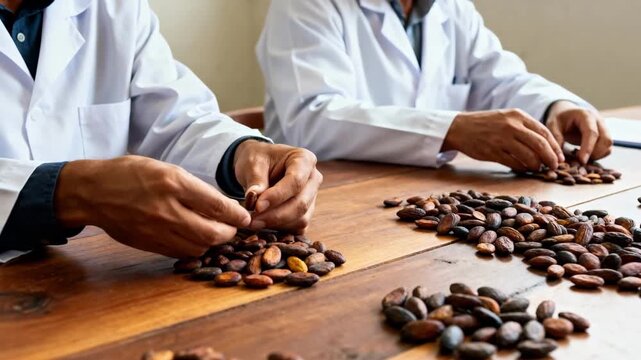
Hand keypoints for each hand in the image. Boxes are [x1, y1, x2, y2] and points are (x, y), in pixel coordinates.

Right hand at [55, 156, 250, 257]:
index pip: (217, 205)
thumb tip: (221, 205)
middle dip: (229, 232)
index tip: (245, 216)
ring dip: (213, 243)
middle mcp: (167, 209)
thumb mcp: (165, 168)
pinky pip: (181, 253)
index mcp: (174, 183)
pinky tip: (196, 239)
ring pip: (198, 247)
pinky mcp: (149, 244)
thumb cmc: (131, 173)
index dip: (237, 214)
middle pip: (212, 233)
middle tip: (233, 227)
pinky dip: (194, 248)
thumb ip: (193, 187)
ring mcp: (157, 230)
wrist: (93, 192)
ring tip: (215, 233)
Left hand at [233, 140, 321, 233]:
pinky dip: (281, 229)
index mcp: (304, 159)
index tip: (257, 206)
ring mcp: (312, 197)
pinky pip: (298, 226)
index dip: (277, 196)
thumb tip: (253, 199)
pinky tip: (264, 224)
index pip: (296, 181)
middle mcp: (313, 178)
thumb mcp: (253, 163)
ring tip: (254, 222)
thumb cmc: (258, 160)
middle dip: (275, 215)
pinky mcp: (306, 212)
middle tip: (252, 220)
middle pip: (301, 203)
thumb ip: (255, 180)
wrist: (259, 165)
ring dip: (277, 224)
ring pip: (301, 218)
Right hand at [442, 108, 564, 171]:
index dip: (555, 147)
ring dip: (536, 165)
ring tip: (537, 168)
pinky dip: (522, 168)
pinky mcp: (493, 152)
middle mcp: (511, 126)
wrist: (459, 128)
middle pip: (540, 145)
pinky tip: (524, 169)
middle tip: (554, 166)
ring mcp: (502, 139)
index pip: (544, 132)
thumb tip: (545, 144)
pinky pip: (514, 163)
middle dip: (551, 158)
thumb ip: (524, 127)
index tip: (559, 157)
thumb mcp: (506, 118)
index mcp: (518, 115)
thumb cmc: (485, 124)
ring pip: (529, 156)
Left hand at [545, 100, 612, 163]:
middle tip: (579, 160)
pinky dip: (598, 155)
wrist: (566, 113)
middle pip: (606, 140)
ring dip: (597, 155)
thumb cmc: (559, 119)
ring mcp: (604, 128)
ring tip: (580, 157)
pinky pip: (607, 148)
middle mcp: (598, 121)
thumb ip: (556, 139)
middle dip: (594, 153)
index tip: (582, 160)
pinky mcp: (604, 136)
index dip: (588, 148)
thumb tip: (560, 159)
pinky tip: (584, 155)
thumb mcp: (553, 125)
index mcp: (586, 116)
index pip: (592, 133)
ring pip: (608, 145)